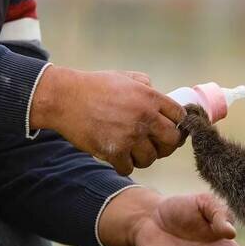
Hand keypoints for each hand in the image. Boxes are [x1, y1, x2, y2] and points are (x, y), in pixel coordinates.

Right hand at [30, 65, 184, 174]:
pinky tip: (119, 158)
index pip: (180, 117)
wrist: (64, 98)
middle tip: (155, 145)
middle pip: (172, 141)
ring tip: (133, 151)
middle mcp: (145, 117)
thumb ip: (145, 85)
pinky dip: (124, 166)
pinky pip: (129, 168)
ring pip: (151, 158)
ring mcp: (130, 135)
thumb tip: (158, 92)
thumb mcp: (124, 77)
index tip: (170, 130)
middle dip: (166, 145)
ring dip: (143, 157)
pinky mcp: (114, 151)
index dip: (177, 125)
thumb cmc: (94, 86)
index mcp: (150, 97)